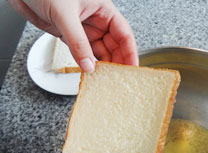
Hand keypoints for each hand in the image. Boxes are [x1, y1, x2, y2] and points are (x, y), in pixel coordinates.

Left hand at [9, 0, 136, 71]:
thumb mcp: (65, 15)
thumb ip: (78, 43)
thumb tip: (89, 65)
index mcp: (102, 8)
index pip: (124, 33)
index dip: (130, 52)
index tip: (131, 68)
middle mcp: (95, 18)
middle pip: (114, 45)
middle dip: (117, 61)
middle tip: (118, 78)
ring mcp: (82, 27)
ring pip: (99, 50)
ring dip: (102, 64)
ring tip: (105, 78)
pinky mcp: (68, 34)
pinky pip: (82, 52)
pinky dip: (86, 63)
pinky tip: (90, 71)